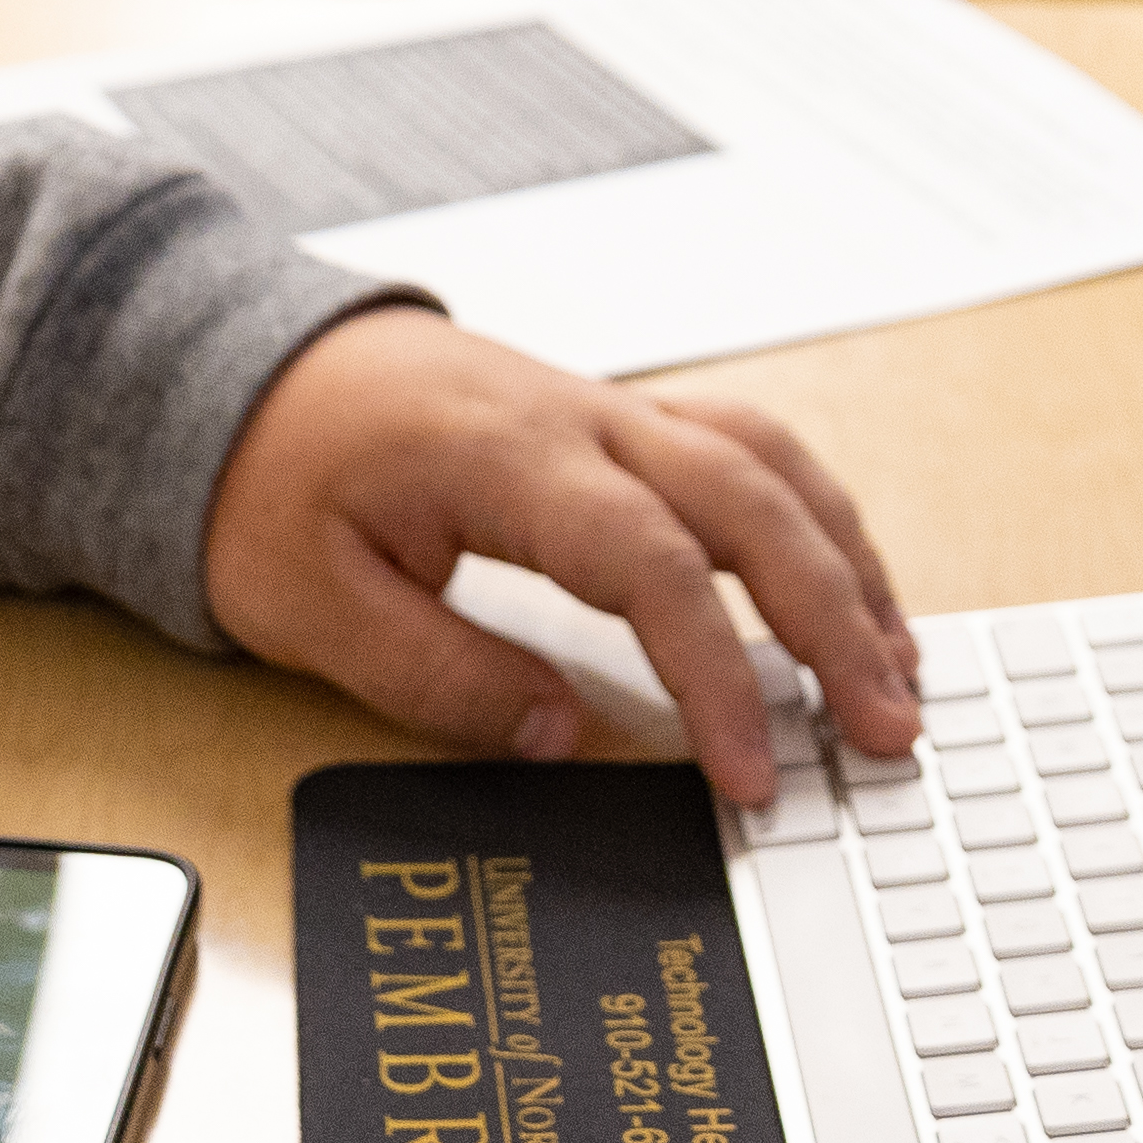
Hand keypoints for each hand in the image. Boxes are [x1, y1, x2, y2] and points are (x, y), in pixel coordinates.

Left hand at [201, 308, 919, 805]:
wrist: (242, 369)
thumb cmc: (268, 480)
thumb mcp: (308, 603)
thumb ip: (438, 675)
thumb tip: (564, 739)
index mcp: (507, 459)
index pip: (654, 566)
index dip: (719, 675)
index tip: (754, 774)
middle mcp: (581, 420)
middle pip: (752, 503)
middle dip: (836, 622)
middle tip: (891, 731)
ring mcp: (608, 409)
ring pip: (770, 465)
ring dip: (847, 565)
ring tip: (899, 674)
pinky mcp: (616, 421)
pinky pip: (746, 451)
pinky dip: (814, 520)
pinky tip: (845, 590)